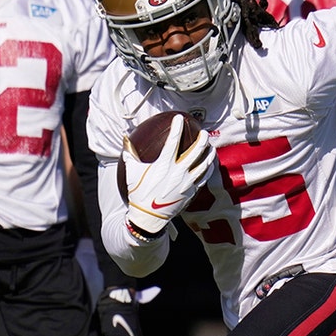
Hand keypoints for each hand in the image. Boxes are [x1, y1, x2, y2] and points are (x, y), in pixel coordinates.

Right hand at [123, 114, 214, 235]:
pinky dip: (208, 169)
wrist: (149, 217)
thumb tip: (125, 139)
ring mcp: (187, 183)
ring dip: (208, 154)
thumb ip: (130, 154)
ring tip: (210, 147)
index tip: (179, 118)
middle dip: (201, 139)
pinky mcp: (191, 192)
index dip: (177, 127)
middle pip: (195, 151)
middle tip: (203, 132)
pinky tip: (209, 164)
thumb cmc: (138, 193)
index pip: (173, 141)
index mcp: (164, 165)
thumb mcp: (132, 173)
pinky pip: (203, 178)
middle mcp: (178, 172)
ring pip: (203, 165)